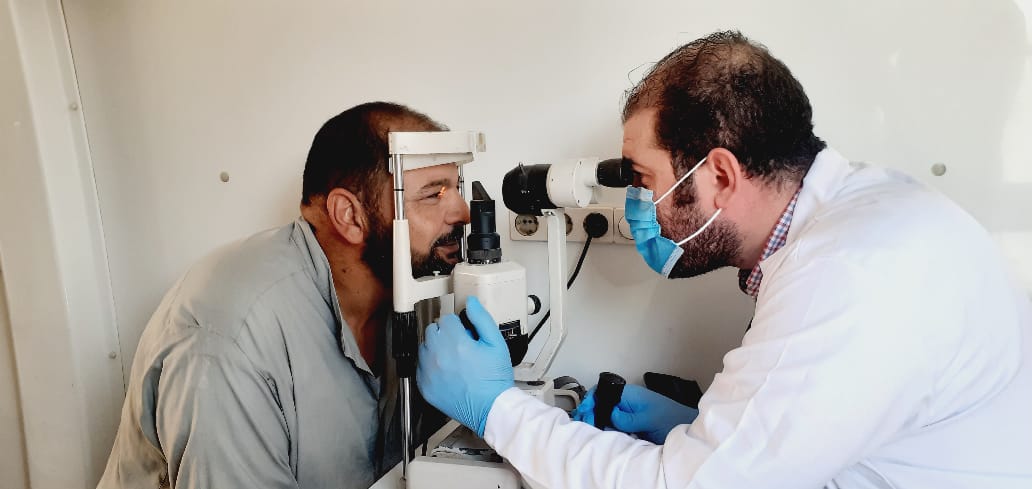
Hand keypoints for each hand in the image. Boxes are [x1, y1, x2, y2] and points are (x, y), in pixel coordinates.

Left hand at [417, 296, 513, 436]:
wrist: (490, 408)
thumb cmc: (494, 379)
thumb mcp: (496, 343)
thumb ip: (482, 319)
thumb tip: (470, 303)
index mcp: (455, 342)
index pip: (446, 319)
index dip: (459, 325)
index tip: (465, 334)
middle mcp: (438, 355)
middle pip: (432, 331)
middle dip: (445, 334)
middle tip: (460, 345)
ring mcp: (429, 372)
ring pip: (424, 348)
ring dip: (435, 348)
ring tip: (453, 358)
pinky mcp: (424, 386)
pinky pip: (420, 367)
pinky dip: (430, 366)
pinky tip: (445, 371)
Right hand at [571, 384, 698, 443]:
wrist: (687, 425)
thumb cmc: (671, 418)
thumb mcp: (648, 419)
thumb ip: (628, 418)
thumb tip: (610, 416)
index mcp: (628, 394)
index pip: (601, 393)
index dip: (590, 403)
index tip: (584, 416)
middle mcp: (625, 400)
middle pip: (600, 404)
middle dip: (591, 413)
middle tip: (584, 426)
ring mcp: (627, 411)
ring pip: (605, 415)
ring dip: (599, 422)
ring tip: (593, 431)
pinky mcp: (630, 421)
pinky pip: (613, 423)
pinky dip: (608, 428)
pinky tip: (605, 434)